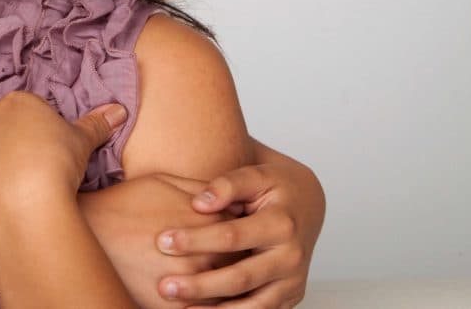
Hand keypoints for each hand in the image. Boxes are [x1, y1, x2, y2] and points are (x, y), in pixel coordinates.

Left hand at [0, 92, 126, 226]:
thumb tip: (119, 111)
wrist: (23, 202)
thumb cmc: (56, 163)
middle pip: (0, 127)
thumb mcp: (83, 141)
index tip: (49, 152)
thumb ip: (97, 124)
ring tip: (13, 188)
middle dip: (12, 144)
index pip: (28, 111)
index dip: (40, 132)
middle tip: (33, 170)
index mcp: (17, 102)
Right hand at [82, 173, 240, 308]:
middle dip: (238, 262)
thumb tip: (231, 199)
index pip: (244, 234)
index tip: (243, 235)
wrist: (88, 229)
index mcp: (207, 224)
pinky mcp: (168, 306)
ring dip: (224, 288)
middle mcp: (203, 256)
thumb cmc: (126, 202)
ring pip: (222, 294)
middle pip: (238, 266)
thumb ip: (202, 189)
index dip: (244, 235)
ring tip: (215, 279)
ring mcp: (187, 285)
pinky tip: (198, 297)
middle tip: (235, 260)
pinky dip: (204, 305)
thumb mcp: (164, 181)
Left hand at [154, 160, 324, 307]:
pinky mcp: (289, 297)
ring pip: (252, 307)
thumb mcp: (256, 175)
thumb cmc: (274, 187)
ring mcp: (292, 282)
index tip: (162, 241)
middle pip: (240, 278)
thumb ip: (228, 184)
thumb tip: (200, 203)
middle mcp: (291, 258)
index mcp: (281, 224)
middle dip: (200, 285)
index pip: (232, 236)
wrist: (307, 205)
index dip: (196, 240)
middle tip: (164, 287)